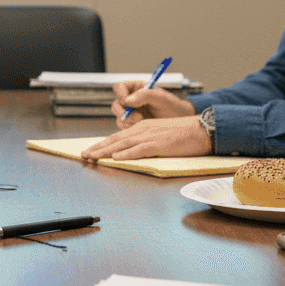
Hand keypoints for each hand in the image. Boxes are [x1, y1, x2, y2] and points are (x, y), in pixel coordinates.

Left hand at [80, 116, 211, 160]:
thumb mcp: (159, 134)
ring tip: (92, 156)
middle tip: (83, 155)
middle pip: (115, 140)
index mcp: (142, 128)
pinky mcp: (159, 144)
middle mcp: (142, 130)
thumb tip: (131, 151)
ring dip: (106, 151)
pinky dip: (127, 154)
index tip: (90, 151)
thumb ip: (145, 141)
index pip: (118, 137)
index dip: (102, 144)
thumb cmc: (182, 134)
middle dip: (98, 148)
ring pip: (123, 144)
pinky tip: (117, 157)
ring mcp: (150, 137)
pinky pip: (140, 150)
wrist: (201, 129)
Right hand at [108, 81, 195, 126]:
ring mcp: (131, 114)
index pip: (119, 87)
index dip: (120, 95)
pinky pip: (124, 128)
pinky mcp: (133, 126)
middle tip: (139, 118)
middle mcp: (131, 100)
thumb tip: (128, 100)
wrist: (180, 122)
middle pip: (116, 105)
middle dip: (124, 113)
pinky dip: (131, 130)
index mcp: (136, 88)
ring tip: (144, 123)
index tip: (129, 103)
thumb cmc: (173, 107)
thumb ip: (144, 95)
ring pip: (118, 118)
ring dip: (129, 122)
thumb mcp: (161, 98)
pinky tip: (143, 129)